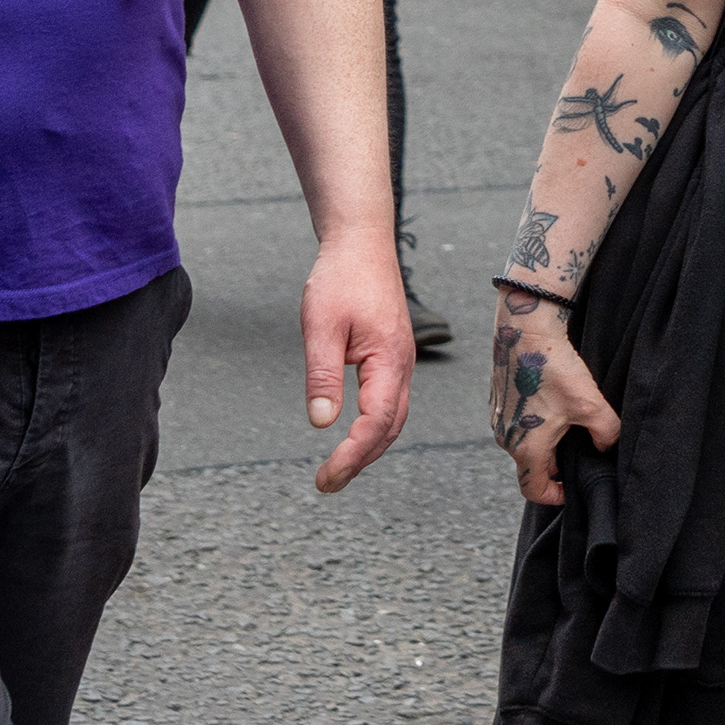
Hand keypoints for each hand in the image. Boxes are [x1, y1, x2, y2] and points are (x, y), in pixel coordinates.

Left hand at [301, 240, 415, 491]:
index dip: (352, 455)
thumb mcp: (320, 326)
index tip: (326, 476)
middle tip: (326, 483)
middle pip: (390, 429)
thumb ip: (322, 376)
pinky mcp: (392, 356)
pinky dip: (373, 426)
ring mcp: (401, 361)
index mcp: (390, 360)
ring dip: (368, 446)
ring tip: (338, 467)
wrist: (361, 242)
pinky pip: (390, 401)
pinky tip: (353, 432)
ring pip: (393, 418)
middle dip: (360, 460)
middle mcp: (403, 365)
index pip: (375, 423)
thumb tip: (322, 423)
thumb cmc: (341, 277)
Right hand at [490, 290, 618, 507]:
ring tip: (569, 421)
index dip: (555, 495)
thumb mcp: (590, 404)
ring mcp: (498, 418)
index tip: (572, 485)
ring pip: (524, 443)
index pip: (534, 490)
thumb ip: (605, 433)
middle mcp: (506, 438)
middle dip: (555, 464)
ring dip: (545, 441)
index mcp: (525, 448)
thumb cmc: (553, 369)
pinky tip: (553, 402)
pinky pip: (517, 423)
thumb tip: (606, 446)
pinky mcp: (498, 400)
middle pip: (531, 466)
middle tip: (578, 448)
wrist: (525, 330)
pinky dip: (535, 422)